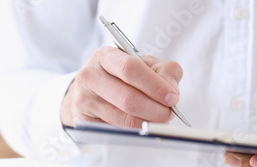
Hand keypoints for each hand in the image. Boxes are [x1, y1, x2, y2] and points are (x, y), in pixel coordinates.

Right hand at [60, 46, 181, 127]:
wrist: (91, 89)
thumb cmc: (121, 75)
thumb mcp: (144, 64)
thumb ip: (165, 70)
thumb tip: (171, 90)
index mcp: (104, 56)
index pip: (130, 69)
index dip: (155, 85)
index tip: (172, 97)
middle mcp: (89, 76)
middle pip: (128, 99)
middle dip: (156, 110)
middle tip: (168, 113)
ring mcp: (84, 100)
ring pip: (124, 119)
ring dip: (148, 122)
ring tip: (158, 119)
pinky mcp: (84, 121)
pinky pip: (118, 131)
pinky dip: (135, 131)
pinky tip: (141, 123)